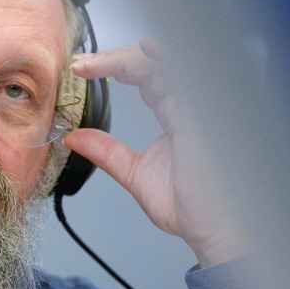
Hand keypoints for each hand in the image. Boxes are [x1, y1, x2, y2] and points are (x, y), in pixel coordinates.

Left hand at [65, 39, 246, 267]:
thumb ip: (106, 152)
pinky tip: (131, 63)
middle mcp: (192, 104)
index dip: (114, 65)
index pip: (146, 75)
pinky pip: (183, 76)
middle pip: (156, 59)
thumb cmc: (193, 209)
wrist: (216, 233)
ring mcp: (202, 107)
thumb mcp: (135, 174)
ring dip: (127, 57)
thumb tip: (73, 138)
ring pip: (168, 61)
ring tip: (92, 64)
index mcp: (178, 114)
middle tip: (80, 64)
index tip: (79, 69)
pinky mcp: (208, 114)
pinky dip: (155, 65)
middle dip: (115, 55)